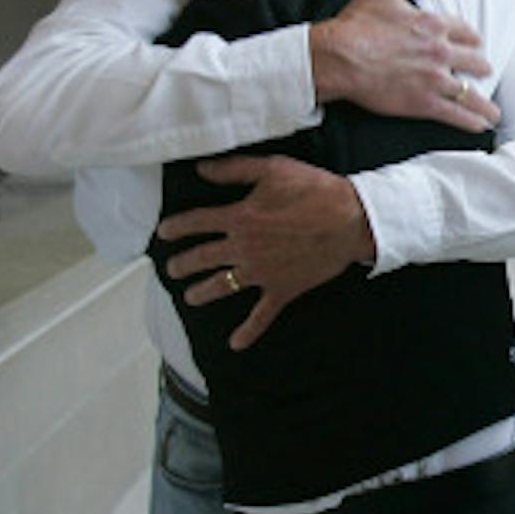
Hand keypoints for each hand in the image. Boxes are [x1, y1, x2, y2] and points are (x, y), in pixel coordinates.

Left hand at [155, 155, 376, 350]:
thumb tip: (202, 169)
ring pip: (222, 286)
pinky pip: (261, 316)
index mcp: (239, 218)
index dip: (175, 227)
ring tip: (189, 297)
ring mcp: (261, 273)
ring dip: (201, 293)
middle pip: (202, 258)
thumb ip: (235, 170)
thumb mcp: (274, 169)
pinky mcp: (281, 289)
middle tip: (172, 269)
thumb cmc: (314, 191)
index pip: (196, 223)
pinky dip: (248, 332)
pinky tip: (235, 344)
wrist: (352, 221)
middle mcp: (244, 248)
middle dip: (182, 264)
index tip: (162, 233)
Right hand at [310, 0, 499, 130]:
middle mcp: (440, 51)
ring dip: (484, 104)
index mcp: (433, 24)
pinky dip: (471, 121)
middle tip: (484, 72)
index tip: (475, 44)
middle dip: (481, 67)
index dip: (472, 39)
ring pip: (470, 92)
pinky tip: (480, 125)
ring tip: (493, 114)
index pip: (464, 31)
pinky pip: (456, 113)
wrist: (340, 56)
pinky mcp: (424, 102)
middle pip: (474, 61)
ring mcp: (434, 79)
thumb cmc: (356, 22)